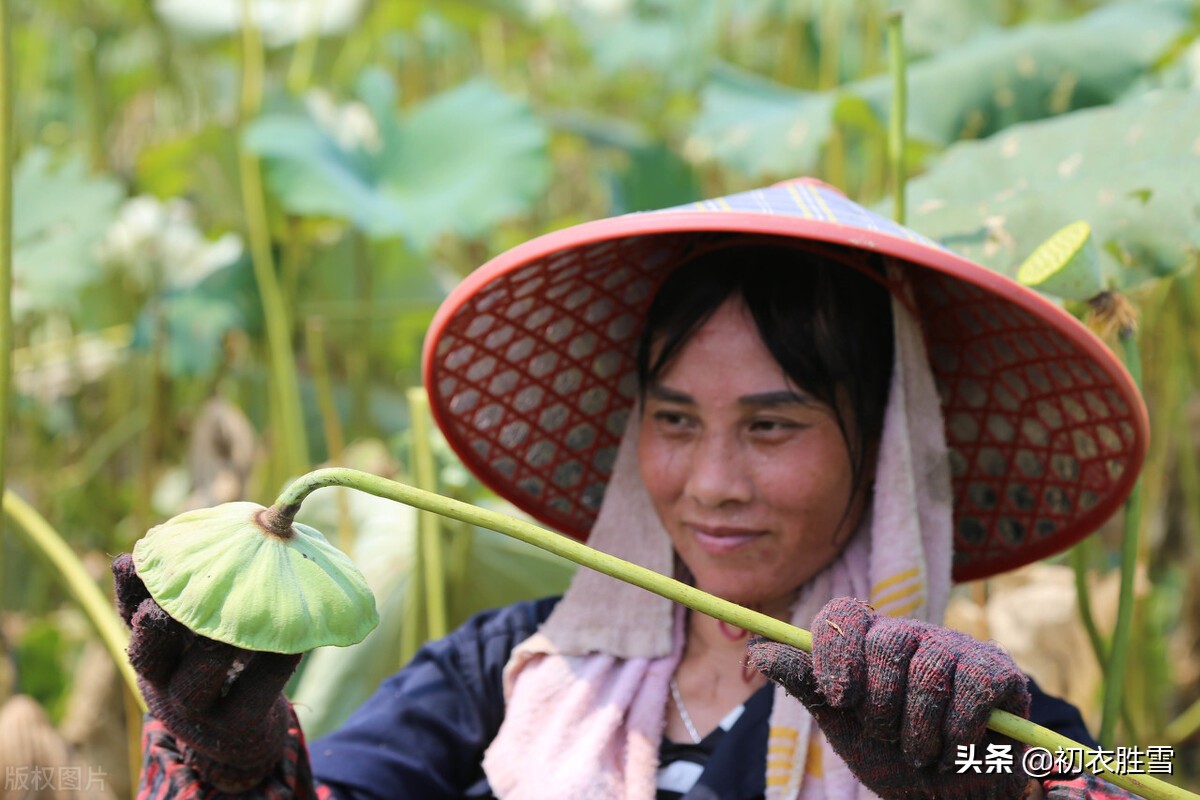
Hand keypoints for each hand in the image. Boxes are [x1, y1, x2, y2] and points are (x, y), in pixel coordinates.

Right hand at [113, 553, 301, 791]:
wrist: (241, 732)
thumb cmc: (220, 660)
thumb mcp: (199, 628)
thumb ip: (199, 589)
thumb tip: (215, 531)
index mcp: (154, 650)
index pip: (129, 618)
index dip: (129, 591)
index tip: (131, 560)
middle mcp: (164, 682)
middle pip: (147, 656)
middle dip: (158, 624)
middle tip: (170, 599)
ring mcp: (198, 710)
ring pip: (197, 680)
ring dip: (215, 644)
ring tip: (235, 617)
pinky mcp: (235, 727)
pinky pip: (253, 694)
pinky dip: (273, 664)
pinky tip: (292, 641)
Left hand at [747, 597, 1030, 799]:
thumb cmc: (893, 758)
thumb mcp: (843, 725)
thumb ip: (806, 684)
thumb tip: (757, 649)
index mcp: (870, 643)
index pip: (843, 614)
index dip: (836, 652)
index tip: (840, 698)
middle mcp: (913, 636)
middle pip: (886, 641)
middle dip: (881, 704)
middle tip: (887, 736)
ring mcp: (958, 648)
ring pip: (930, 669)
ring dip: (920, 729)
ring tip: (922, 753)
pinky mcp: (999, 671)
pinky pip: (973, 687)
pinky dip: (960, 730)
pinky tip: (958, 749)